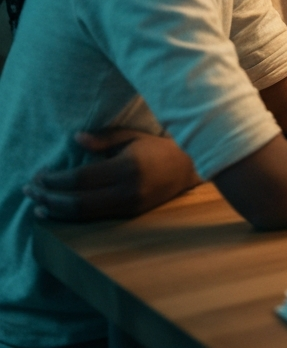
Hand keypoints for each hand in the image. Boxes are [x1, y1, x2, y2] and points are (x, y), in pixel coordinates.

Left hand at [24, 130, 200, 220]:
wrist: (188, 168)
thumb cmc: (157, 148)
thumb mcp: (132, 137)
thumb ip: (104, 139)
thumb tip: (76, 140)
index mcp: (126, 168)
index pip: (81, 178)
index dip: (56, 179)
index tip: (39, 174)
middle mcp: (126, 191)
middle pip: (77, 202)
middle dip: (49, 197)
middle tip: (30, 190)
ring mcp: (128, 206)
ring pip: (83, 214)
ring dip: (56, 210)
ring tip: (37, 203)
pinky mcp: (129, 215)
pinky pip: (94, 217)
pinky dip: (70, 215)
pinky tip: (56, 211)